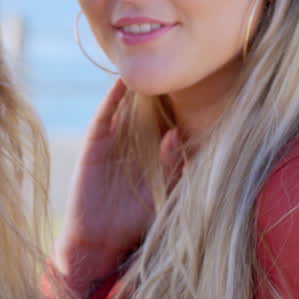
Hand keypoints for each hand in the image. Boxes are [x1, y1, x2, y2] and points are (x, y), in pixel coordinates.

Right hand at [57, 80, 183, 296]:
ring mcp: (115, 140)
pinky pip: (106, 114)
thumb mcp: (166, 191)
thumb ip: (175, 165)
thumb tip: (180, 132)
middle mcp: (137, 143)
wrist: (100, 241)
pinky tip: (123, 80)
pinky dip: (113, 97)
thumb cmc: (137, 222)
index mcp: (157, 154)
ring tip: (151, 58)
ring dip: (139, 86)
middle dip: (165, 88)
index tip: (203, 82)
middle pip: (152, 107)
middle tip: (179, 61)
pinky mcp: (96, 142)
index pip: (173, 121)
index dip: (186, 104)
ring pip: (130, 106)